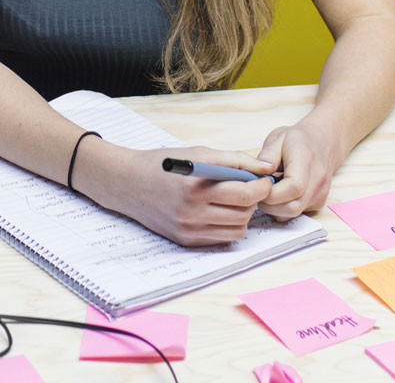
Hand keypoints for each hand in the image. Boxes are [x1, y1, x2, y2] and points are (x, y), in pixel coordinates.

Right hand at [76, 142, 275, 245]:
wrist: (127, 183)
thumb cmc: (165, 164)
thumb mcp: (199, 153)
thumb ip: (235, 160)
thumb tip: (266, 168)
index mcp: (195, 188)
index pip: (244, 194)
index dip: (260, 187)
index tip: (263, 179)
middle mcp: (190, 213)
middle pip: (243, 214)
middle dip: (253, 200)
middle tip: (249, 187)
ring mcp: (187, 230)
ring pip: (236, 230)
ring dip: (242, 215)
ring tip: (233, 199)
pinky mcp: (185, 240)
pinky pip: (220, 238)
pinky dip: (227, 225)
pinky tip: (219, 210)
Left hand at [254, 120, 348, 219]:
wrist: (323, 142)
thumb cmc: (298, 139)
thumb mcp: (278, 138)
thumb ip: (267, 155)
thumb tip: (258, 173)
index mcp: (307, 162)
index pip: (292, 188)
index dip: (270, 193)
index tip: (258, 184)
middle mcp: (318, 182)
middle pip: (292, 207)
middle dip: (269, 204)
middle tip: (258, 190)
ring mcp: (320, 194)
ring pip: (294, 213)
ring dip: (275, 208)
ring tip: (269, 190)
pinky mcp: (318, 202)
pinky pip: (297, 213)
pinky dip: (284, 207)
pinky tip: (280, 193)